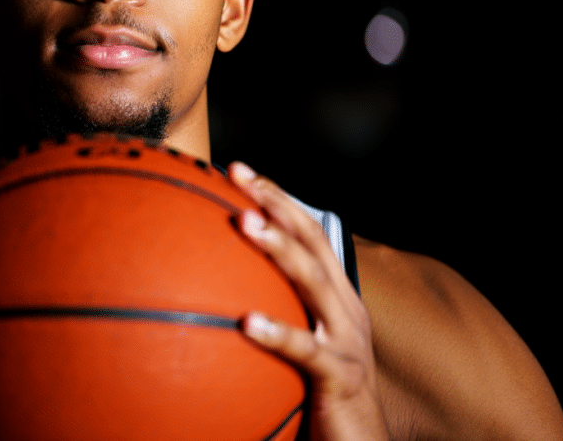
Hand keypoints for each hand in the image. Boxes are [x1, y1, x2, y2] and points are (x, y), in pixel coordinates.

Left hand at [228, 162, 389, 440]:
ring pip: (312, 283)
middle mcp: (345, 309)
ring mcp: (347, 341)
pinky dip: (278, 334)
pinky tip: (246, 323)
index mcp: (336, 297)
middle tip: (238, 178)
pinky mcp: (342, 378)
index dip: (277, 197)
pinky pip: (307, 352)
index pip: (308, 233)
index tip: (239, 170)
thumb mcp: (300, 342)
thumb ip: (273, 309)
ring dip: (278, 249)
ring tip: (244, 224)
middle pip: (312, 243)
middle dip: (276, 204)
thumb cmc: (322, 392)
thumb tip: (216, 286)